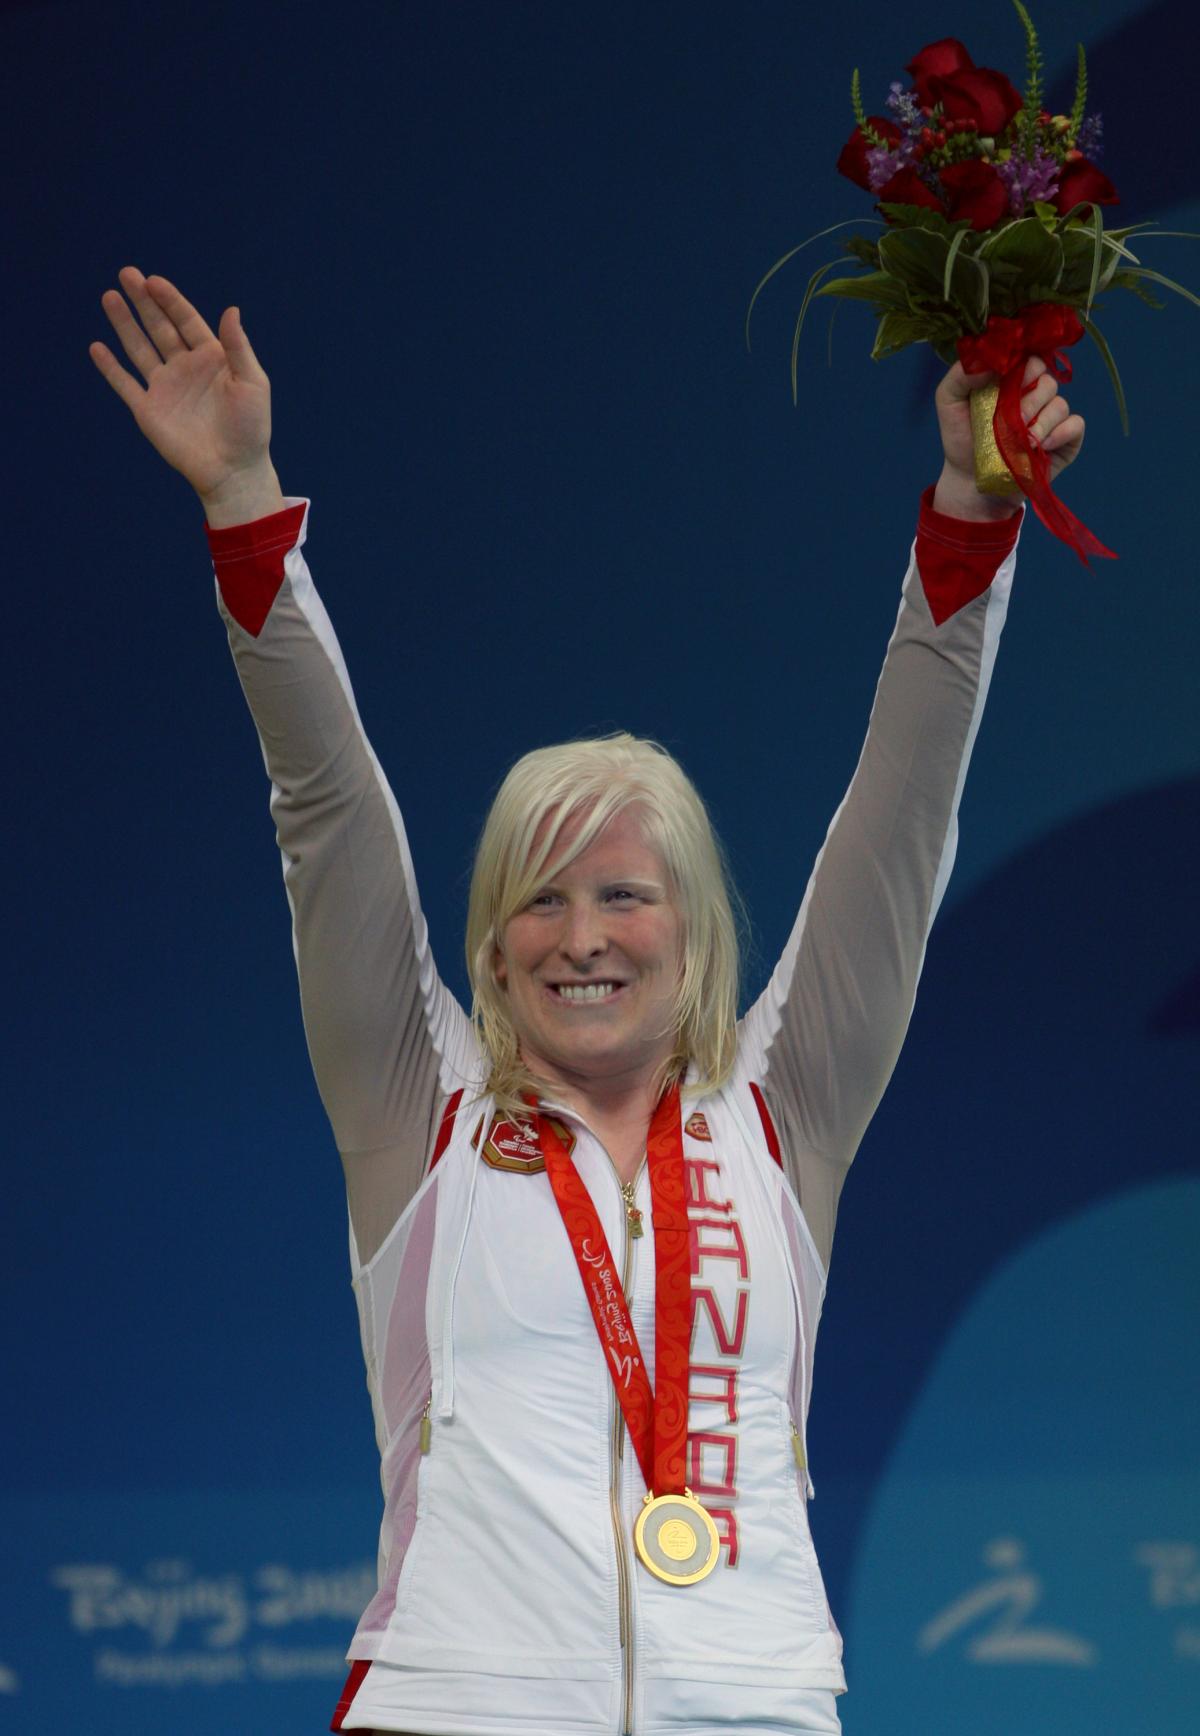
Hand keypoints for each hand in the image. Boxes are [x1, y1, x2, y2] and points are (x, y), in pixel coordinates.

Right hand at [89, 267, 280, 514]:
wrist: (234, 470)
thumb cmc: (251, 428)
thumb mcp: (253, 383)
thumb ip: (238, 347)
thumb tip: (231, 309)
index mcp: (211, 357)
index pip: (186, 320)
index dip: (170, 300)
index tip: (153, 280)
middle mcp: (185, 368)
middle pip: (159, 327)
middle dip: (143, 301)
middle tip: (126, 274)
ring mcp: (165, 388)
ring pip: (139, 348)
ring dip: (124, 323)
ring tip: (110, 297)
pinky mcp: (149, 410)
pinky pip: (125, 384)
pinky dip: (110, 368)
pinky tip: (97, 348)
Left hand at [932, 355, 1085, 520]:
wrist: (970, 481)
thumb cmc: (961, 439)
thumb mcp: (948, 401)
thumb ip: (961, 374)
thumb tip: (991, 360)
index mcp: (1013, 380)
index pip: (1030, 359)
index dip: (1023, 369)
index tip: (1007, 386)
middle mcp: (1035, 394)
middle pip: (1048, 381)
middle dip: (1029, 402)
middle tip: (1011, 421)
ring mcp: (1051, 416)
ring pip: (1060, 404)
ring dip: (1040, 424)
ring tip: (1020, 443)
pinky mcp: (1065, 438)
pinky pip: (1075, 424)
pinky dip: (1059, 434)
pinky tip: (1039, 447)